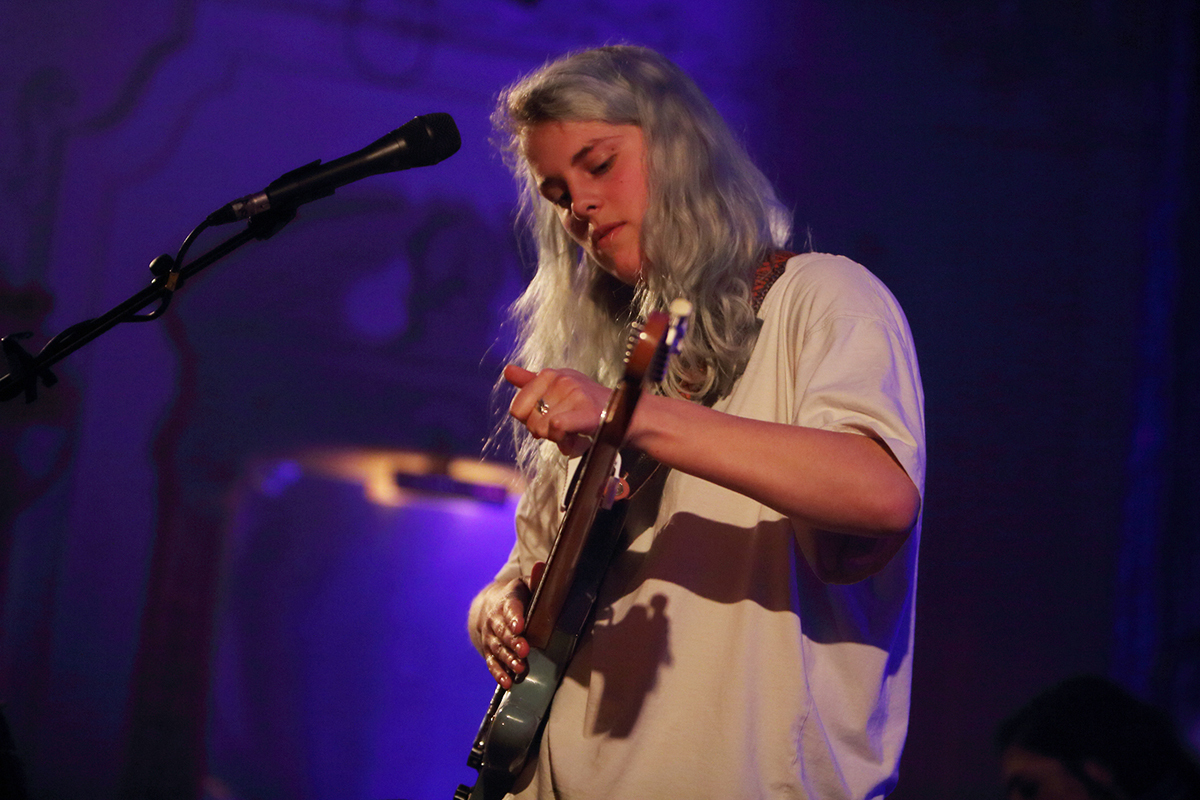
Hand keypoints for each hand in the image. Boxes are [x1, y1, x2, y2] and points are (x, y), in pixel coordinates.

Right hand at [477, 564, 544, 688]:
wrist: (489, 604)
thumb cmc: (516, 595)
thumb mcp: (525, 584)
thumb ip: (536, 579)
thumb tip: (542, 566)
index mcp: (506, 600)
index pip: (510, 607)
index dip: (515, 617)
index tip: (520, 626)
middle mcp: (494, 618)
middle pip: (502, 631)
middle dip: (513, 641)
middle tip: (524, 650)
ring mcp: (490, 635)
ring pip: (497, 647)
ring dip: (508, 658)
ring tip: (519, 668)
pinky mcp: (488, 649)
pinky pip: (491, 662)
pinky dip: (498, 672)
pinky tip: (506, 682)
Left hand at [505, 365, 609, 457]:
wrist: (626, 414)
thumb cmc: (590, 404)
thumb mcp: (559, 388)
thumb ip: (531, 382)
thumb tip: (507, 370)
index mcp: (550, 375)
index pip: (517, 409)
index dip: (530, 422)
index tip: (548, 422)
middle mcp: (561, 380)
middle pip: (530, 422)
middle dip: (545, 432)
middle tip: (565, 429)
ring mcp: (574, 393)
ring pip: (543, 429)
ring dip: (559, 440)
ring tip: (576, 434)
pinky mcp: (587, 411)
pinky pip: (557, 425)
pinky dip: (561, 436)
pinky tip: (574, 439)